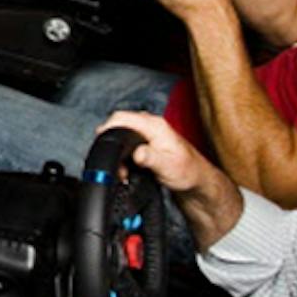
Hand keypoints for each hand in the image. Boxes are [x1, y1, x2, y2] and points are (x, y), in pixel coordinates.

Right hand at [95, 110, 209, 191]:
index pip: (122, 117)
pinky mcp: (146, 141)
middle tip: (115, 163)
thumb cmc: (187, 171)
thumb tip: (136, 153)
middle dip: (111, 142)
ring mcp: (148, 132)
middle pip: (119, 124)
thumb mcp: (168, 166)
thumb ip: (150, 158)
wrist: (195, 179)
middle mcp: (150, 125)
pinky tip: (128, 168)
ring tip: (123, 170)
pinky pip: (127, 142)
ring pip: (122, 134)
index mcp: (155, 126)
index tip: (101, 142)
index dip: (107, 127)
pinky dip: (123, 154)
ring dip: (117, 151)